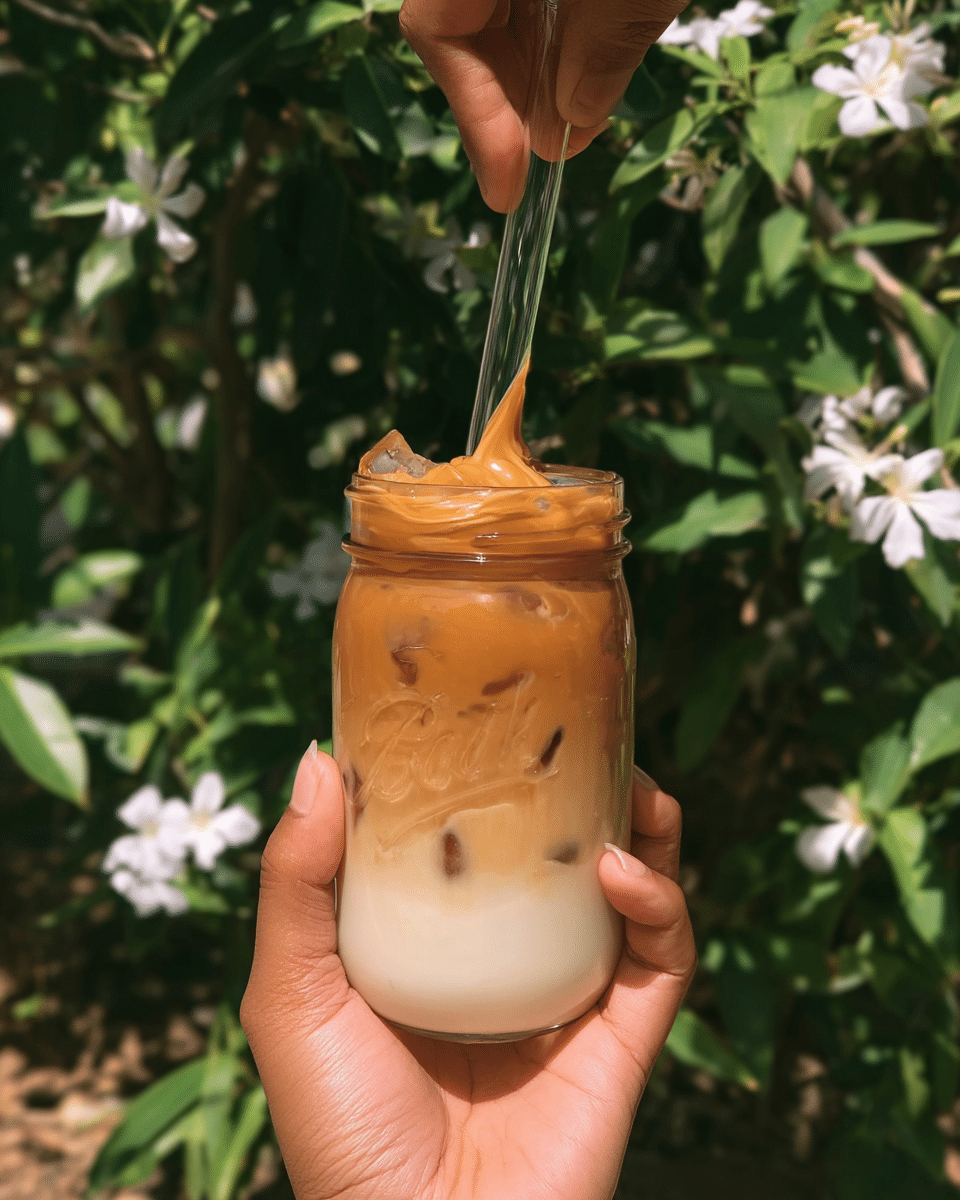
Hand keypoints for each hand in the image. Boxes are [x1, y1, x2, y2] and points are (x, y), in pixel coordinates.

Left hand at [242, 749, 695, 1199]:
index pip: (466, 843)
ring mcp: (569, 995)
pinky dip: (659, 903)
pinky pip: (661, 955)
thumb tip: (317, 762)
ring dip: (642, 830)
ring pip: (626, 893)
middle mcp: (506, 959)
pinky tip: (627, 867)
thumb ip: (295, 886)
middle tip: (583, 735)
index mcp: (432, 944)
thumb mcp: (292, 996)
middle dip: (581, 793)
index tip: (484, 715)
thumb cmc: (342, 1132)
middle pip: (556, 856)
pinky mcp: (624, 1037)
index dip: (481, 779)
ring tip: (634, 780)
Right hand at [398, 0, 688, 210]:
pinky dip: (556, 34)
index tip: (507, 188)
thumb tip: (571, 118)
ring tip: (582, 120)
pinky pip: (530, 1)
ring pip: (494, 13)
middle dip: (509, 99)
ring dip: (537, 72)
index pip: (437, 27)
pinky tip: (589, 68)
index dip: (472, 112)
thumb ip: (607, 40)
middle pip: (462, 26)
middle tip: (556, 155)